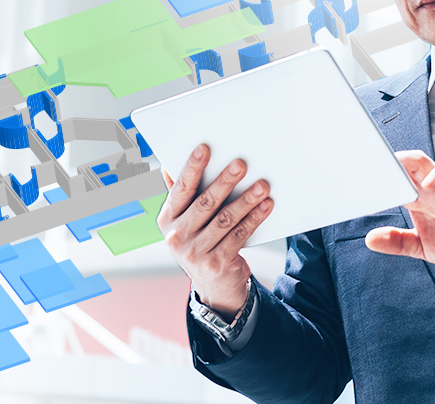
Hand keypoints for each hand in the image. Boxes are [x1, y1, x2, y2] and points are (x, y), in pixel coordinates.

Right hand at [157, 144, 273, 316]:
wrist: (213, 286)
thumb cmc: (200, 241)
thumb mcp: (184, 221)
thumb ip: (179, 195)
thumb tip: (168, 166)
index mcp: (167, 219)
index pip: (180, 189)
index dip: (192, 167)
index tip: (204, 148)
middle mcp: (177, 236)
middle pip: (205, 203)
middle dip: (225, 181)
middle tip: (241, 164)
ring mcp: (197, 252)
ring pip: (226, 219)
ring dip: (246, 200)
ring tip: (262, 185)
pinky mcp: (218, 263)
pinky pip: (240, 235)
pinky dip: (255, 218)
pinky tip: (266, 206)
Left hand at [365, 150, 434, 270]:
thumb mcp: (421, 246)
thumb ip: (397, 242)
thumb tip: (370, 239)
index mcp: (416, 199)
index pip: (390, 179)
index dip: (372, 177)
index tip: (350, 180)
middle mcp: (428, 190)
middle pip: (401, 165)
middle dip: (382, 162)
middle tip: (362, 165)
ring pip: (424, 162)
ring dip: (406, 161)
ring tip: (391, 167)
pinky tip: (428, 184)